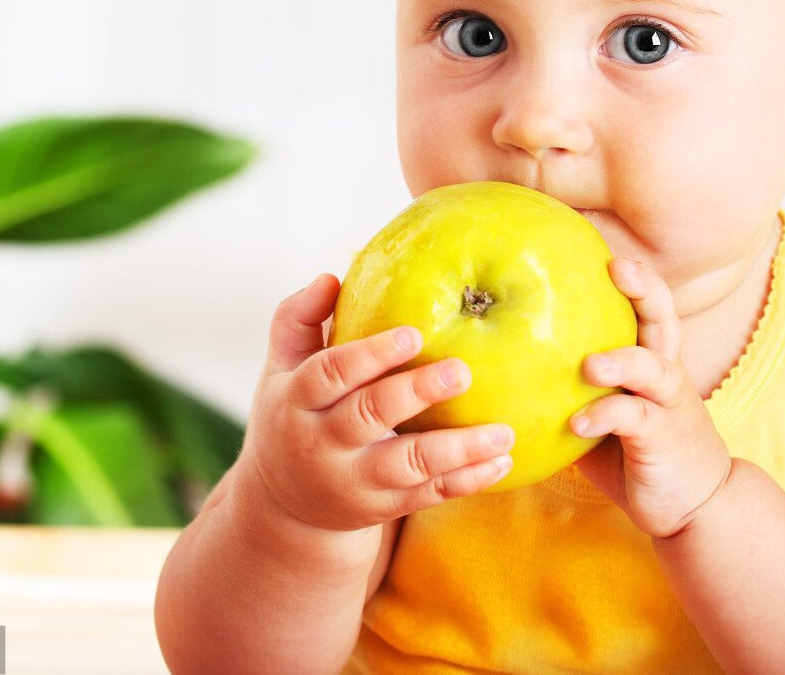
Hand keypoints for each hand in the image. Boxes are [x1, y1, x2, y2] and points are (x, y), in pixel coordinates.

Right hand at [240, 273, 516, 536]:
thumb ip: (299, 318)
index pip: (330, 374)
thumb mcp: (281, 367)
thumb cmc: (291, 413)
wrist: (283, 504)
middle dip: (417, 393)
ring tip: (503, 431)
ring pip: (408, 464)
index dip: (371, 354)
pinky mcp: (381, 507)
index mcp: (297, 401)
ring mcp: (353, 481)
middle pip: (370, 416)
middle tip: (462, 371)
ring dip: (458, 449)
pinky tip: (502, 460)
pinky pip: (428, 494)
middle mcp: (322, 444)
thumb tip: (330, 278)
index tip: (414, 333)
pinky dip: (467, 480)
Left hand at [568, 257, 731, 538]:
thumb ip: (567, 383)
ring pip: (655, 367)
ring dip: (623, 360)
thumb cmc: (632, 451)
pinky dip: (606, 417)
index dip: (630, 271)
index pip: (647, 302)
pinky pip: (635, 422)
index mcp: (649, 357)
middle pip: (664, 317)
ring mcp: (668, 404)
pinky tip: (579, 422)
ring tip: (590, 363)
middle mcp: (664, 372)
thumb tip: (497, 355)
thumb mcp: (599, 408)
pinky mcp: (663, 438)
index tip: (600, 238)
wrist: (692, 505)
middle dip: (644, 288)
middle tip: (617, 267)